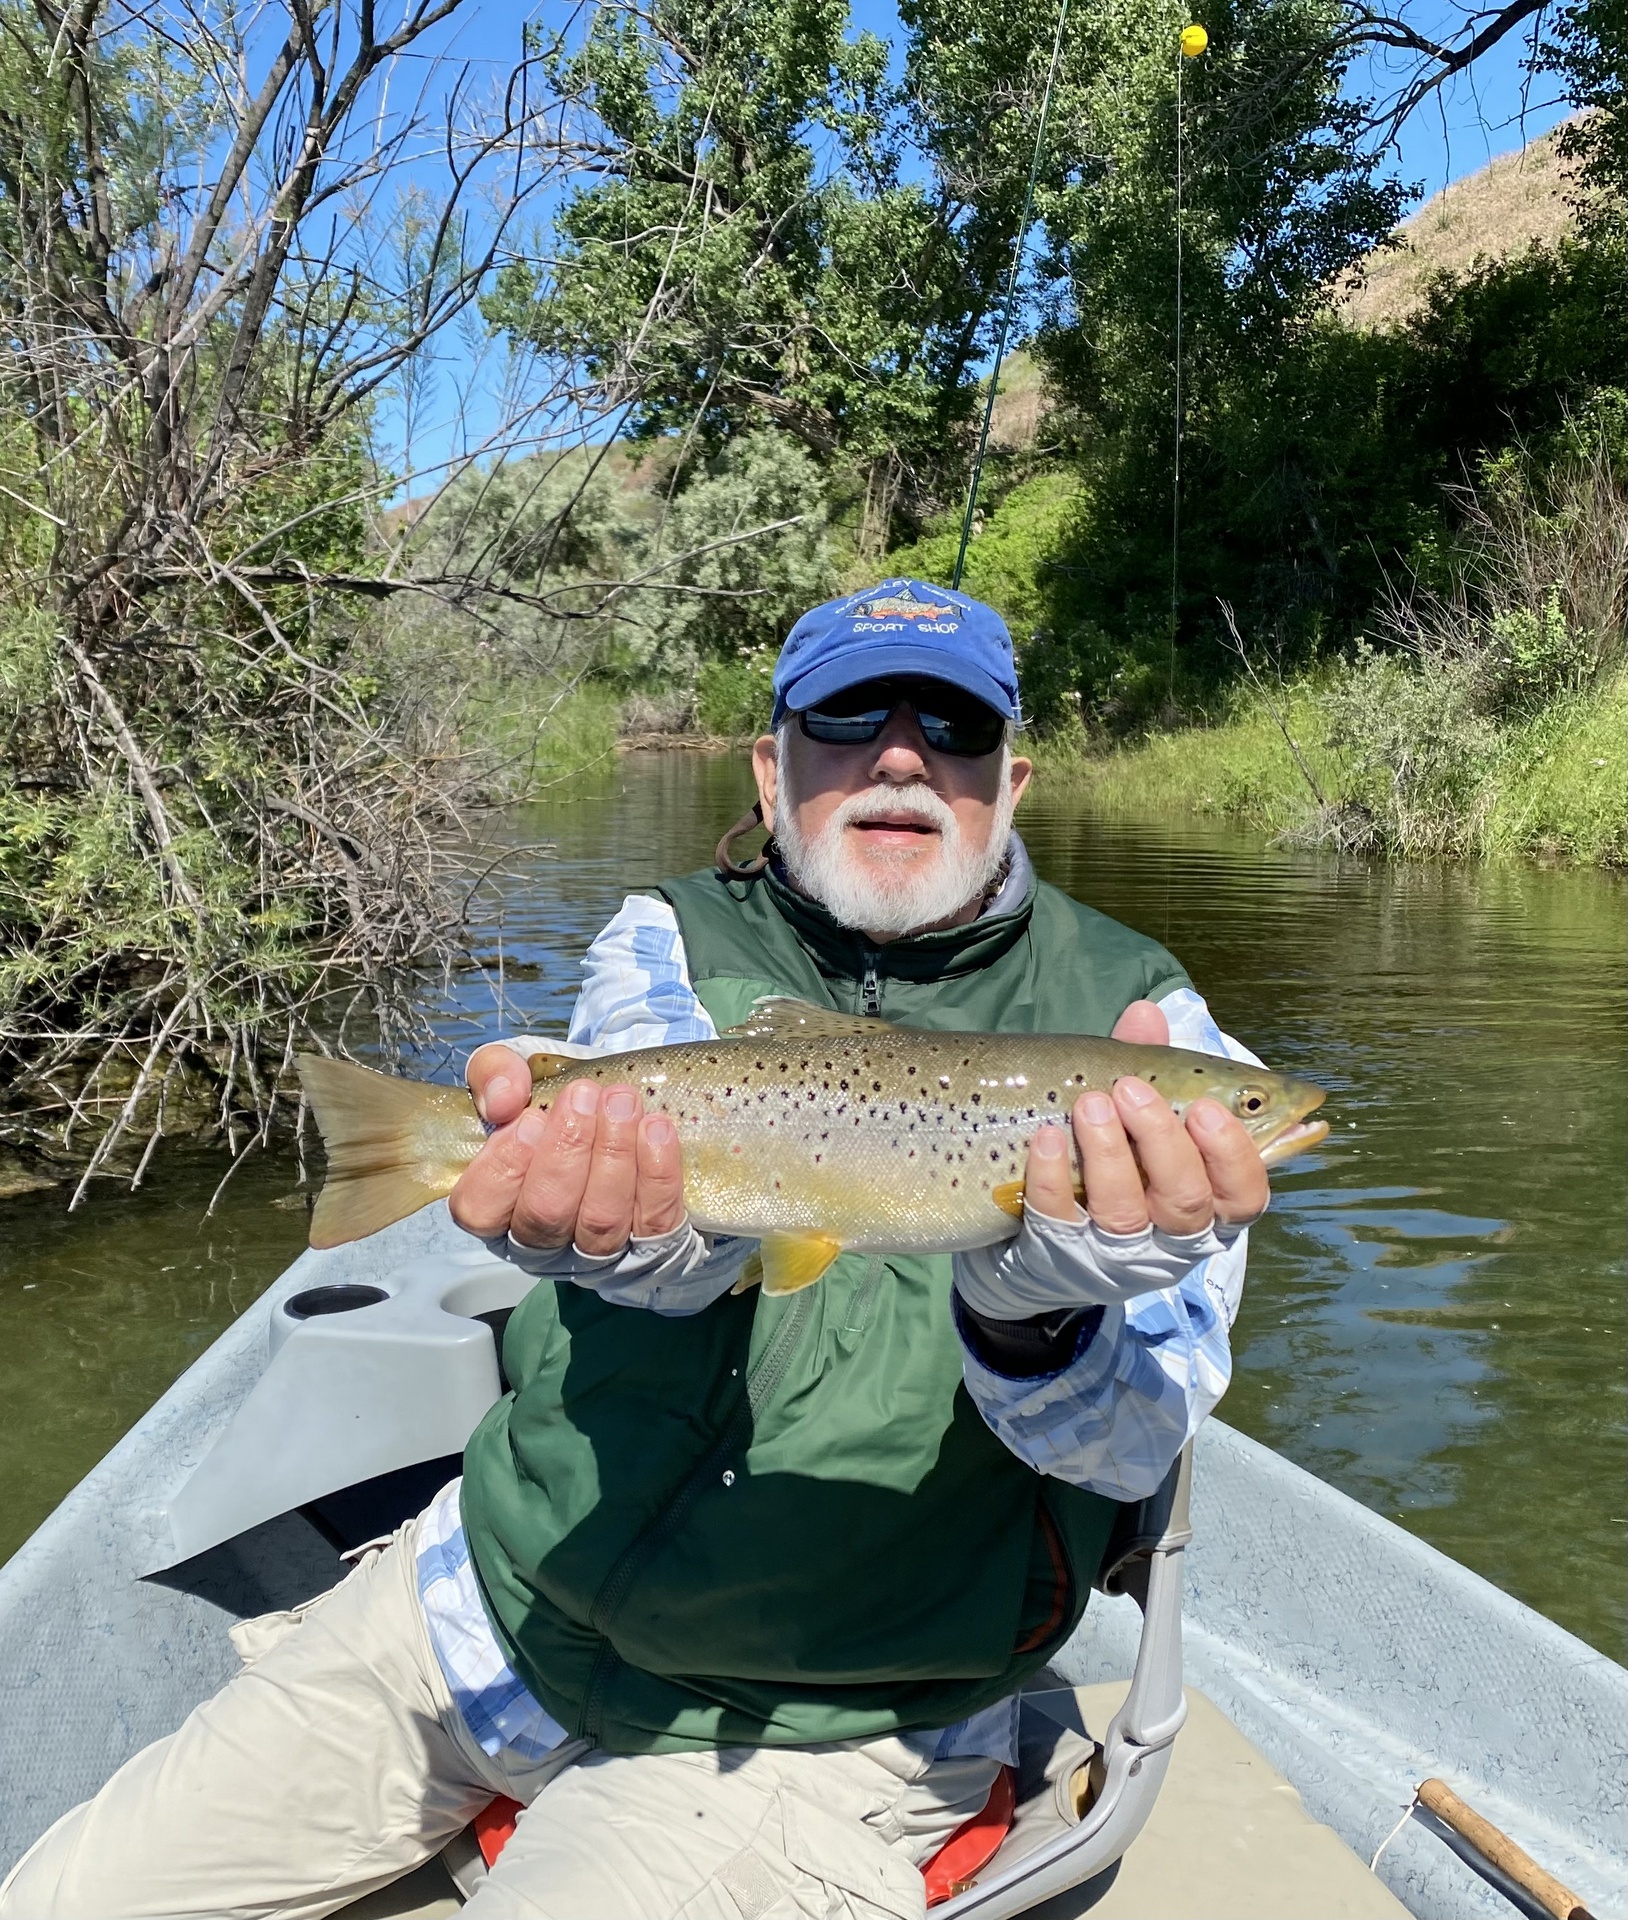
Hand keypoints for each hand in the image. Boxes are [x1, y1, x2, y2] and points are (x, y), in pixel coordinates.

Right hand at [449, 1048, 684, 1250]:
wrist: (620, 1116)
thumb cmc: (559, 1105)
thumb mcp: (517, 1077)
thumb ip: (494, 1074)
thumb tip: (502, 1101)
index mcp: (497, 1208)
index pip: (481, 1210)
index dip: (504, 1167)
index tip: (530, 1119)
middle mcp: (541, 1242)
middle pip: (545, 1214)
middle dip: (566, 1151)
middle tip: (584, 1096)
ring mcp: (595, 1252)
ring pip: (600, 1221)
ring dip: (613, 1156)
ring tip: (622, 1103)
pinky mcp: (649, 1246)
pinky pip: (652, 1221)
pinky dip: (657, 1174)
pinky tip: (656, 1130)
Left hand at [1022, 1001, 1268, 1235]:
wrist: (1051, 1234)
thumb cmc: (1118, 1156)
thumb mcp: (1138, 1111)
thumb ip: (1147, 1063)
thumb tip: (1146, 1012)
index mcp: (1209, 1200)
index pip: (1244, 1191)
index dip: (1234, 1153)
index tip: (1205, 1107)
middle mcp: (1171, 1233)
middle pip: (1186, 1199)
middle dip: (1162, 1139)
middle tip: (1131, 1089)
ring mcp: (1116, 1249)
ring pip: (1125, 1212)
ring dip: (1109, 1154)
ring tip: (1090, 1105)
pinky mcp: (1061, 1252)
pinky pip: (1059, 1219)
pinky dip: (1052, 1176)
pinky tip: (1045, 1138)